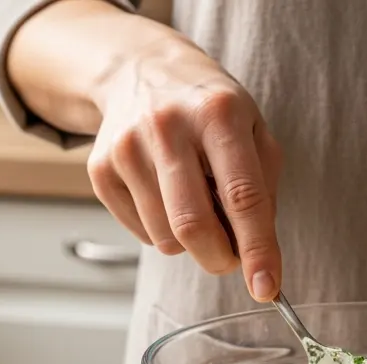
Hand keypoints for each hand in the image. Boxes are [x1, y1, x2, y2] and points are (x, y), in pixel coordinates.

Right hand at [87, 39, 282, 300]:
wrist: (141, 72)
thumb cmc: (209, 110)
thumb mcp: (253, 131)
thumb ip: (263, 191)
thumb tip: (256, 256)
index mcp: (218, 114)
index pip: (242, 196)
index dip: (257, 248)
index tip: (266, 289)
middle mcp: (168, 126)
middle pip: (194, 225)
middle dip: (219, 259)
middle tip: (230, 258)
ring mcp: (127, 147)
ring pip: (166, 238)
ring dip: (189, 242)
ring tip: (194, 201)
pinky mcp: (100, 169)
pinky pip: (141, 233)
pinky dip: (162, 230)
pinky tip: (165, 195)